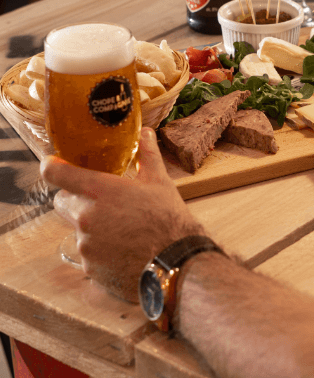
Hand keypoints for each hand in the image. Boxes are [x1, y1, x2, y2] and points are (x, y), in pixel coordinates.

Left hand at [40, 127, 201, 301]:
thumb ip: (147, 154)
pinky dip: (100, 249)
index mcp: (99, 191)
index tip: (53, 163)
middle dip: (76, 199)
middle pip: (62, 203)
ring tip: (120, 227)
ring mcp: (86, 245)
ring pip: (77, 229)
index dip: (51, 166)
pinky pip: (88, 253)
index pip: (56, 174)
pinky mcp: (90, 268)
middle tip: (101, 199)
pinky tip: (123, 248)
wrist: (175, 262)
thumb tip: (145, 132)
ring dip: (91, 226)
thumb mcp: (159, 181)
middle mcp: (85, 218)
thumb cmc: (168, 218)